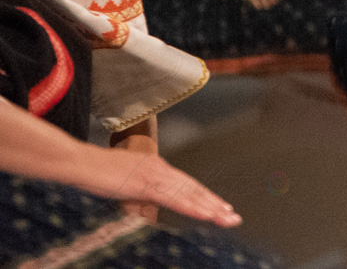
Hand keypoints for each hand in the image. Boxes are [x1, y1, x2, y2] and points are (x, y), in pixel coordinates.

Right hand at [71, 146, 240, 227]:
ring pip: (189, 193)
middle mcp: (160, 168)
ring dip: (210, 207)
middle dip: (215, 203)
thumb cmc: (95, 173)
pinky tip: (206, 214)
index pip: (187, 184)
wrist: (79, 162)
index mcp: (156, 167)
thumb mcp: (124, 187)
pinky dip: (192, 206)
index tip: (220, 206)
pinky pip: (174, 198)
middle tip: (233, 215)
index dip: (205, 196)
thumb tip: (148, 210)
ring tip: (227, 218)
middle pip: (193, 188)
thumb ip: (139, 197)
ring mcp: (154, 175)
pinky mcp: (146, 184)